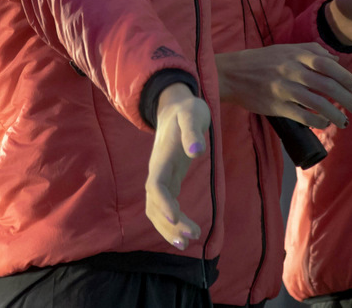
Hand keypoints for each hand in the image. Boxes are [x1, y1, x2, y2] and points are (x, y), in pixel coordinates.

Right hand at [145, 82, 210, 249]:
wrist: (176, 106)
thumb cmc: (187, 110)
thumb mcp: (192, 114)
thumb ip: (193, 131)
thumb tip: (196, 152)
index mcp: (162, 158)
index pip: (156, 185)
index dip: (163, 203)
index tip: (176, 218)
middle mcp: (157, 171)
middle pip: (154, 204)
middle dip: (168, 224)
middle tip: (190, 237)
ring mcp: (161, 177)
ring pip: (155, 210)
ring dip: (167, 229)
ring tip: (186, 244)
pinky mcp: (169, 181)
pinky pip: (164, 207)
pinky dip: (172, 223)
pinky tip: (185, 234)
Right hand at [217, 43, 351, 128]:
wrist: (232, 74)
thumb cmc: (261, 61)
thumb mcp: (285, 49)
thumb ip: (310, 51)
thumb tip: (335, 60)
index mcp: (295, 55)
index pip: (328, 64)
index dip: (346, 76)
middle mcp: (291, 70)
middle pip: (327, 84)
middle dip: (346, 98)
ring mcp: (284, 88)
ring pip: (317, 102)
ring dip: (335, 114)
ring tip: (345, 122)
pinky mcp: (276, 105)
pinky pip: (302, 115)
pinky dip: (316, 121)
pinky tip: (324, 124)